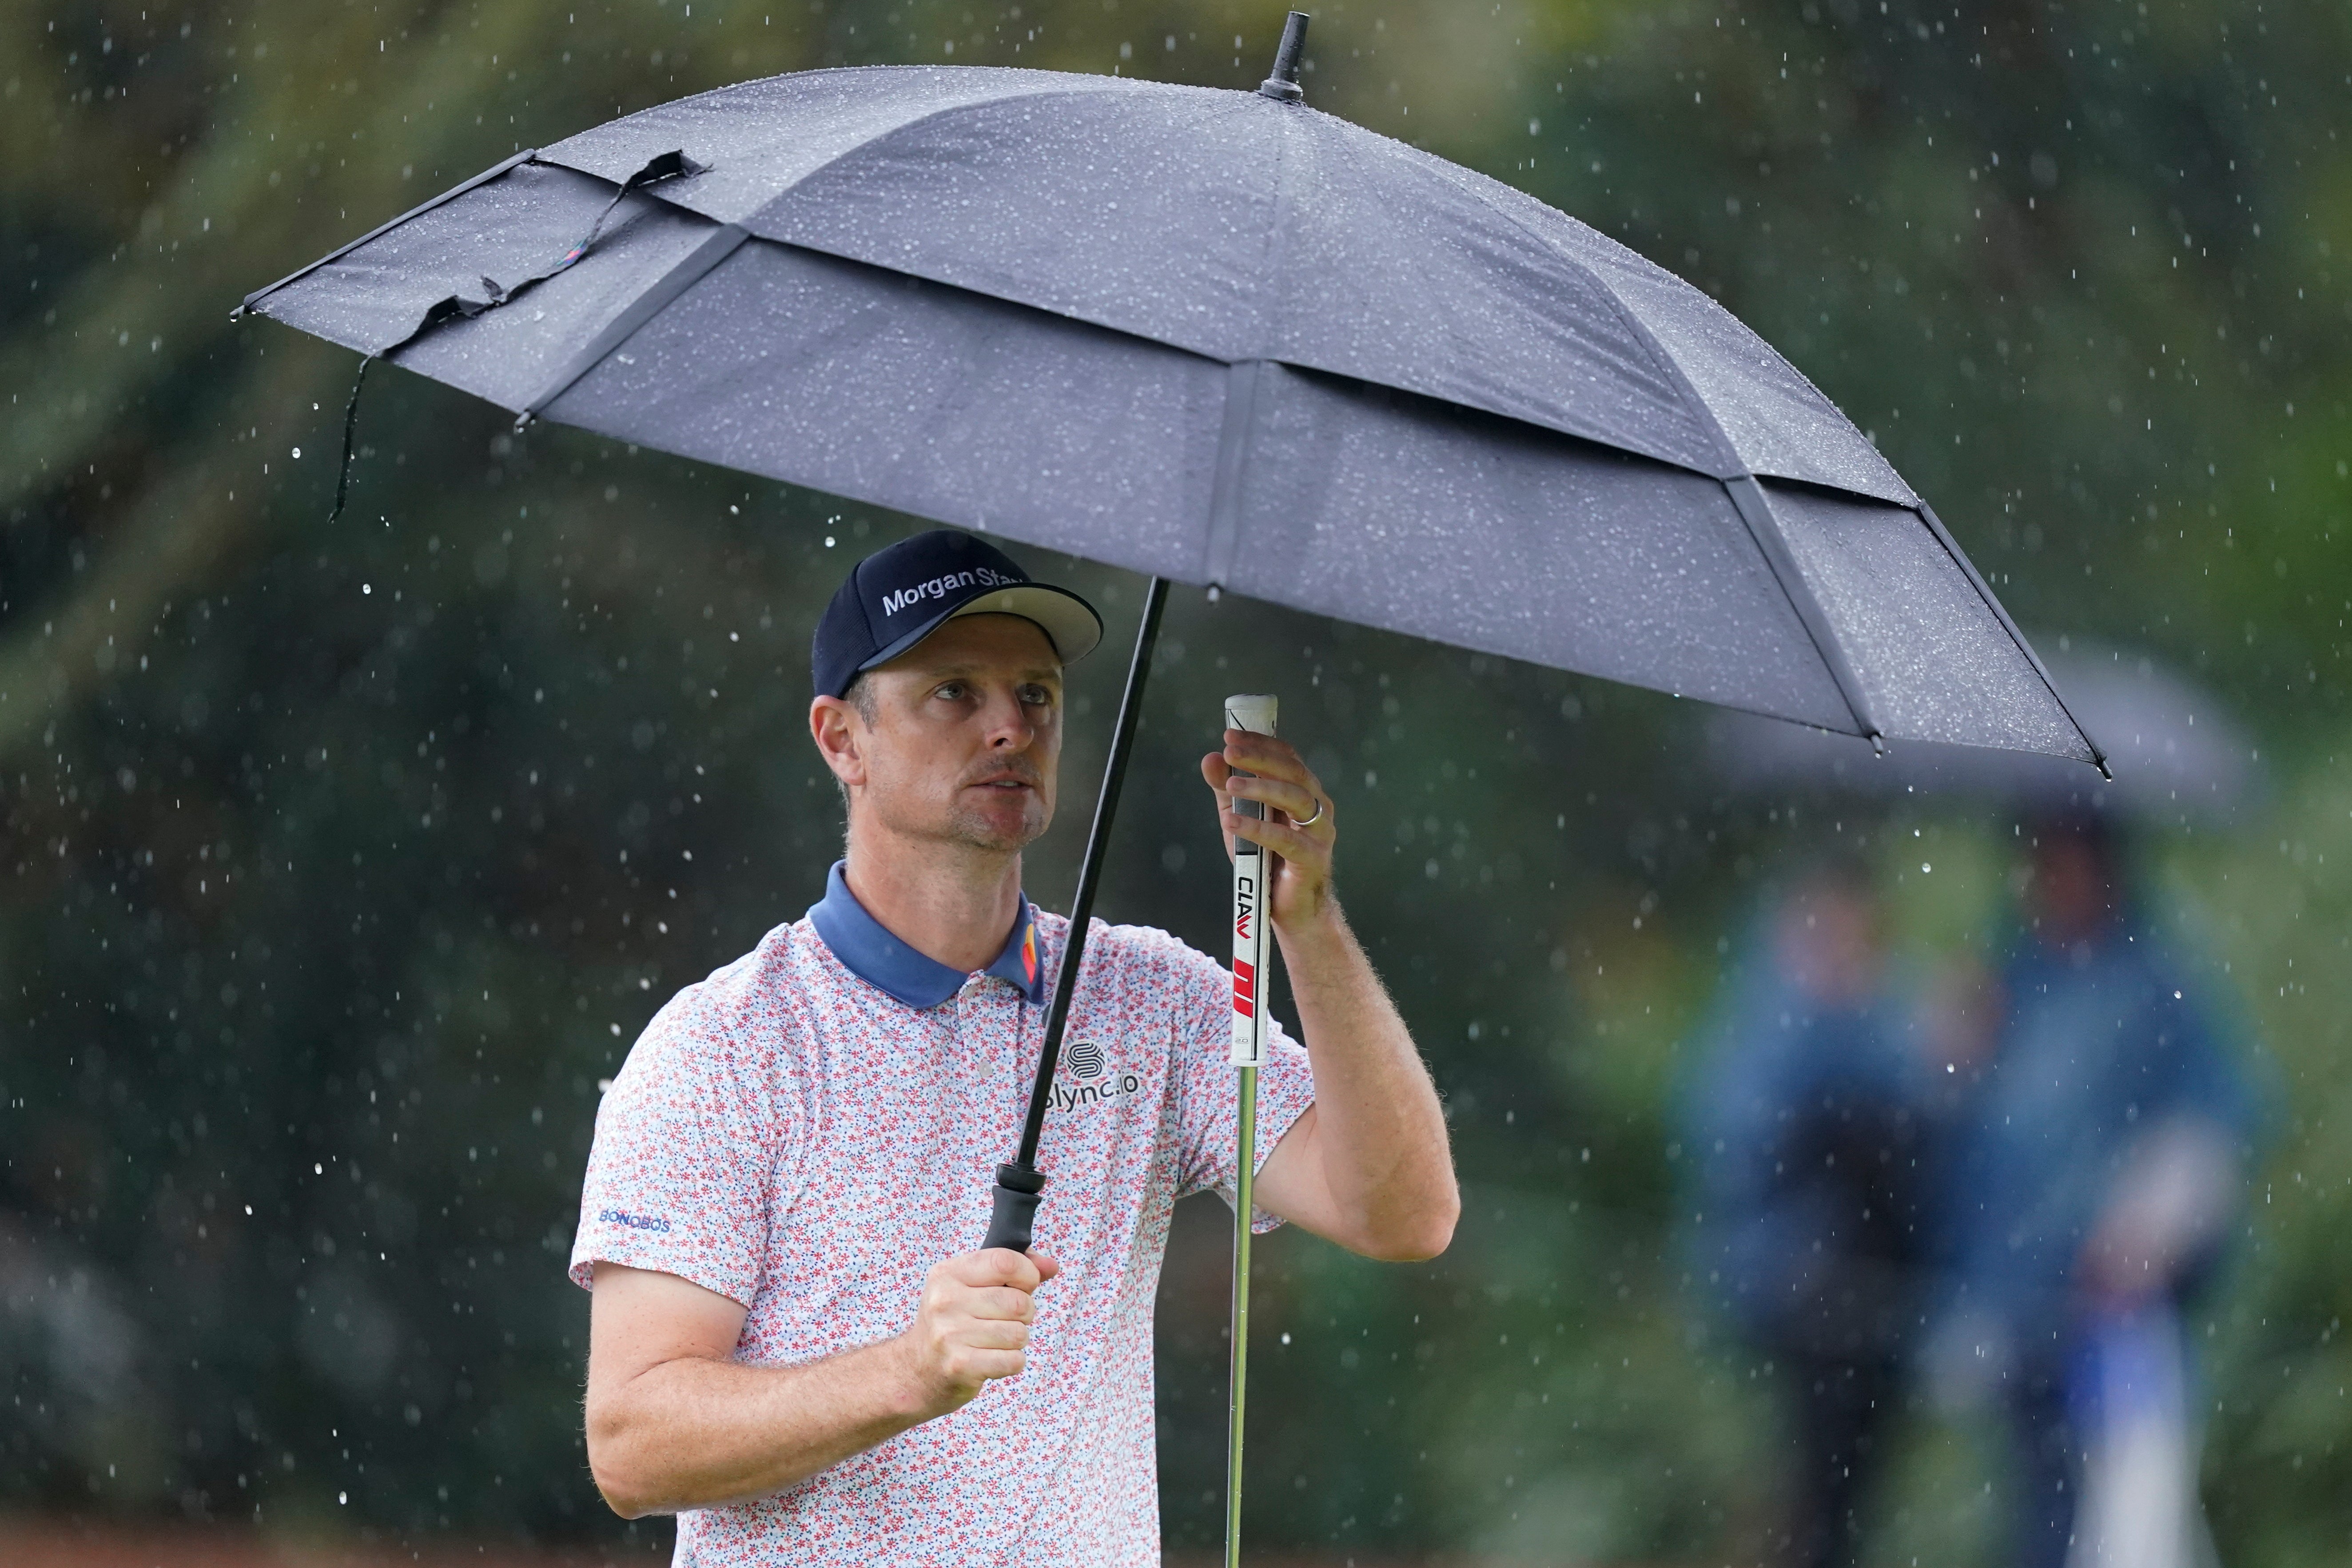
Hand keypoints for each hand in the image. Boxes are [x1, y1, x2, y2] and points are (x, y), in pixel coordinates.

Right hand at [891, 1248, 1060, 1416]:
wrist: (916, 1370)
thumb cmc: (953, 1322)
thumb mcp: (972, 1286)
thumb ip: (1014, 1271)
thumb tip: (1051, 1266)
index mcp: (948, 1273)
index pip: (1005, 1261)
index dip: (1027, 1274)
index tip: (1024, 1285)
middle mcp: (945, 1300)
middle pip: (1018, 1302)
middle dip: (1024, 1313)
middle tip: (1005, 1320)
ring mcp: (950, 1334)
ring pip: (1019, 1333)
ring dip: (1017, 1340)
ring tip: (995, 1340)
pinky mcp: (960, 1365)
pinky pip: (1014, 1360)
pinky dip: (1012, 1362)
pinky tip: (992, 1359)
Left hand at [1201, 731, 1336, 931]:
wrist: (1293, 908)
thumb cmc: (1268, 861)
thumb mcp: (1242, 819)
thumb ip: (1228, 791)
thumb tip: (1210, 759)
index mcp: (1304, 792)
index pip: (1286, 757)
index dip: (1260, 743)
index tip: (1229, 736)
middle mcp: (1317, 807)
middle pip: (1294, 771)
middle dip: (1260, 758)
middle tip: (1229, 752)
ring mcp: (1319, 832)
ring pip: (1296, 799)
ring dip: (1261, 787)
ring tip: (1231, 784)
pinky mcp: (1312, 859)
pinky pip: (1285, 839)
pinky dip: (1257, 828)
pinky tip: (1232, 823)